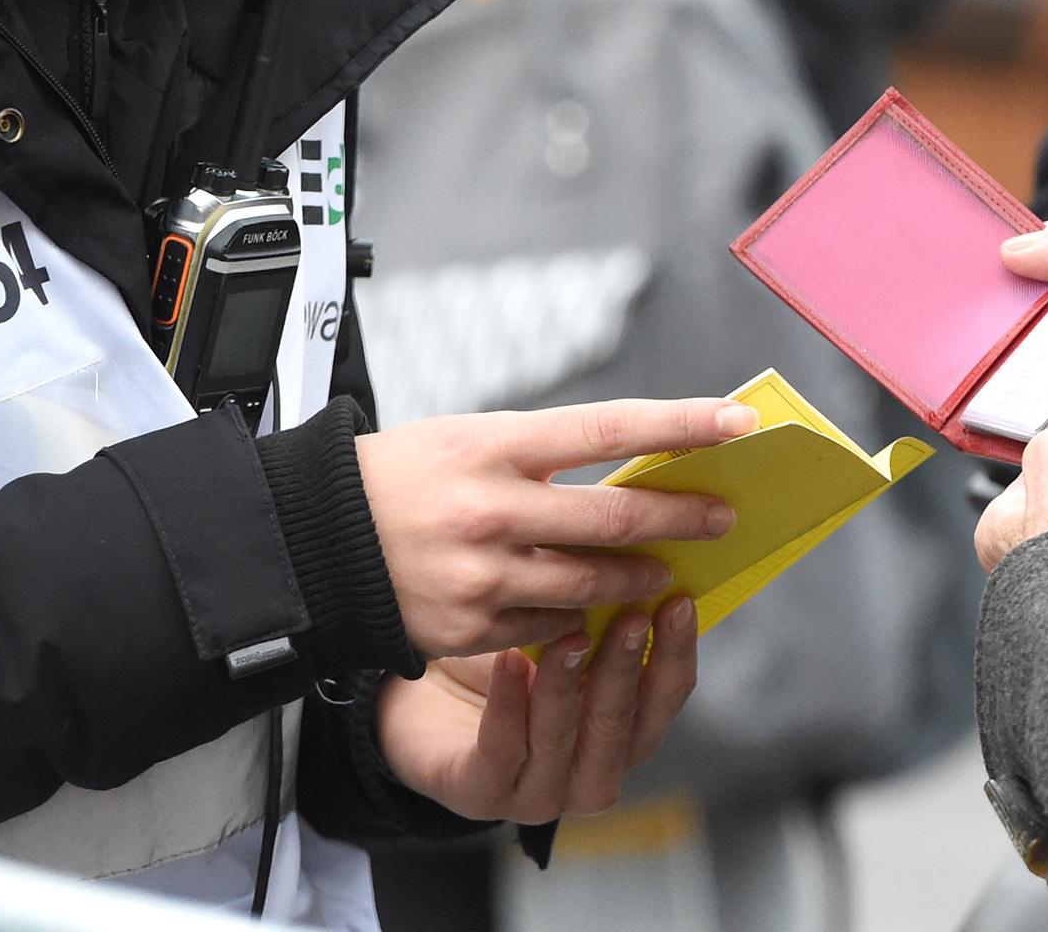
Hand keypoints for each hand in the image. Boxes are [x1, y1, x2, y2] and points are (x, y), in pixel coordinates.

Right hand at [358, 399, 757, 655]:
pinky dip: (572, 618)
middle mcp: (492, 509)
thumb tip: (629, 469)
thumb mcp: (466, 439)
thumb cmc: (397, 476)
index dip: (680, 424)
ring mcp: (482, 574)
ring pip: (591, 583)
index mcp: (494, 446)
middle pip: (615, 515)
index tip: (736, 421)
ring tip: (661, 573)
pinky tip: (585, 612)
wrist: (310, 541)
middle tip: (722, 517)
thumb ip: (541, 457)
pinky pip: (546, 625)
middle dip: (681, 517)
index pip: (608, 427)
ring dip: (638, 578)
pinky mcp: (469, 626)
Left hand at [376, 594, 697, 822]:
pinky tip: (508, 660)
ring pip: (564, 740)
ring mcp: (539, 792)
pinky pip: (501, 752)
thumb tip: (640, 535)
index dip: (676, 650)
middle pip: (623, 724)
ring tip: (569, 634)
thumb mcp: (560, 633)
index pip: (666, 695)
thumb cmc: (504, 662)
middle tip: (631, 613)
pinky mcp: (483, 795)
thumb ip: (600, 608)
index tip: (679, 599)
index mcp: (626, 731)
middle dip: (627, 666)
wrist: (424, 701)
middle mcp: (593, 770)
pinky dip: (509, 706)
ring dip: (569, 686)